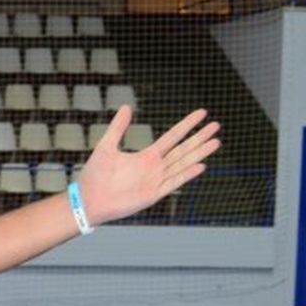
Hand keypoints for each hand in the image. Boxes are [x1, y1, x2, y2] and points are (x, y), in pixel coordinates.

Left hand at [78, 106, 219, 225]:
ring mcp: (156, 181)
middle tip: (217, 125)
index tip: (202, 113)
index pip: (173, 137)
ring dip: (199, 153)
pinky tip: (201, 166)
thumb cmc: (95, 175)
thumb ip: (118, 127)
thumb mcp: (106, 146)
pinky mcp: (153, 195)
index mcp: (147, 156)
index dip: (187, 125)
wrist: (89, 199)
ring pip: (183, 164)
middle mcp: (155, 168)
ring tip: (216, 142)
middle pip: (183, 149)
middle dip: (199, 137)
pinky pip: (173, 183)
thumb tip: (126, 106)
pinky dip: (186, 175)